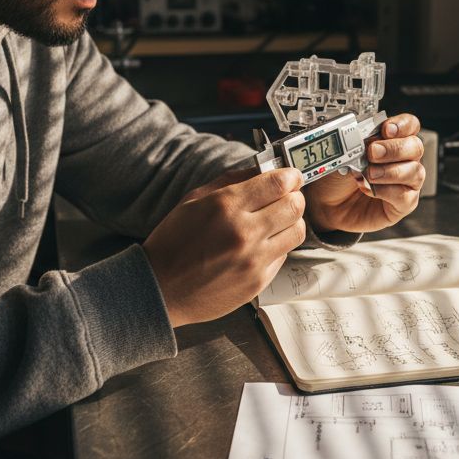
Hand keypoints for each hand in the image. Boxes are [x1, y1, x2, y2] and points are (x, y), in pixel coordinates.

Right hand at [144, 168, 305, 326]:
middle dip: (294, 196)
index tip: (291, 177)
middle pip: (295, 206)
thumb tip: (262, 170)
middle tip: (286, 197)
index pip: (278, 183)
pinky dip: (278, 246)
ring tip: (276, 221)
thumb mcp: (194, 200)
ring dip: (291, 222)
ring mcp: (254, 260)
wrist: (160, 288)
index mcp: (226, 206)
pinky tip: (260, 244)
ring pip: (298, 231)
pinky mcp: (258, 281)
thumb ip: (231, 181)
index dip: (291, 176)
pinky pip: (284, 255)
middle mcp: (244, 233)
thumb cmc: (173, 243)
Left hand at [303, 113, 424, 233]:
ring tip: (369, 174)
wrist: (326, 205)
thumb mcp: (342, 154)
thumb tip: (364, 137)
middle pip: (415, 147)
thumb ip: (357, 143)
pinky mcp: (403, 204)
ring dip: (391, 171)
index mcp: (390, 141)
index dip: (402, 125)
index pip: (409, 126)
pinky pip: (405, 196)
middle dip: (394, 148)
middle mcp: (402, 160)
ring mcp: (405, 182)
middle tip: (373, 152)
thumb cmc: (337, 177)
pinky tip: (370, 190)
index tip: (386, 129)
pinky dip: (387, 191)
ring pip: (415, 171)